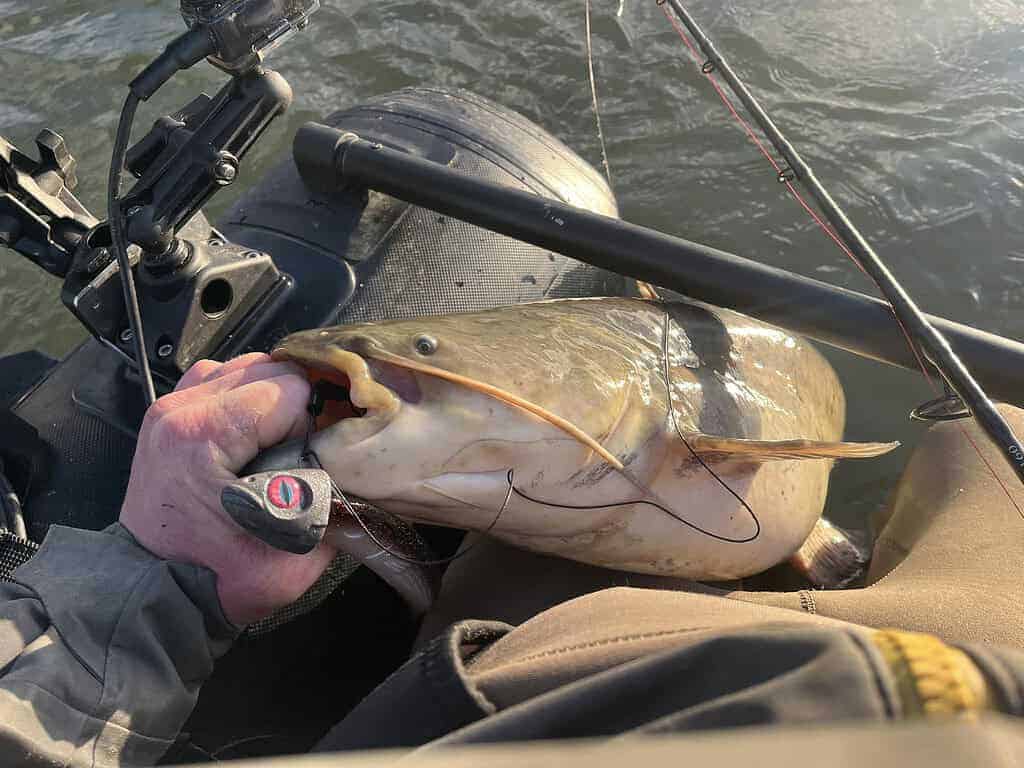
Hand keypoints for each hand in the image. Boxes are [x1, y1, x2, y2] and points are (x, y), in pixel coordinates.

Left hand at [120, 353, 335, 625]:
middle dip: (299, 406)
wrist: (157, 591)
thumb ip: (337, 501)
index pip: (293, 389)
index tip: (308, 461)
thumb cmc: (220, 579)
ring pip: (250, 365)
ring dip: (275, 398)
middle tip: (301, 451)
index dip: (313, 424)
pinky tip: (255, 431)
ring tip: (279, 441)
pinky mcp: (171, 410)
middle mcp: (182, 409)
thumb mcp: (298, 554)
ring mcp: (171, 404)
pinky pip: (225, 376)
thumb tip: (358, 463)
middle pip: (273, 368)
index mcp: (203, 434)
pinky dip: (249, 396)